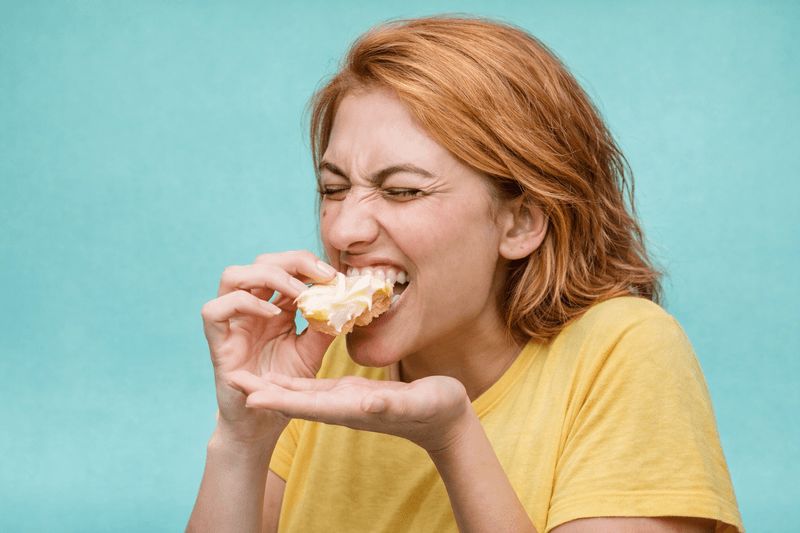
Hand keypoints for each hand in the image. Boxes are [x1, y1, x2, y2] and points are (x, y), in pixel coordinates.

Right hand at [200, 251, 337, 440]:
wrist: (263, 423)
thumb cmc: (284, 388)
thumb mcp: (312, 353)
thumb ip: (324, 326)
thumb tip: (343, 301)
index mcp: (274, 305)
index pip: (286, 267)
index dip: (308, 263)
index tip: (335, 274)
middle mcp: (251, 308)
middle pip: (261, 262)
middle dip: (293, 261)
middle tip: (322, 275)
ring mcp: (232, 322)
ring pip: (233, 276)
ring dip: (268, 275)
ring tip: (298, 293)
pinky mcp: (217, 342)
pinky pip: (214, 310)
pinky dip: (244, 303)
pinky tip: (273, 315)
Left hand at [226, 370, 473, 452]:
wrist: (446, 420)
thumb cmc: (437, 410)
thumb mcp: (417, 403)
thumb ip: (392, 405)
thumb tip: (368, 404)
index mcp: (352, 408)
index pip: (307, 406)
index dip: (276, 400)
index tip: (247, 395)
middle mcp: (342, 407)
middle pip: (294, 401)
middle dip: (263, 392)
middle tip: (231, 379)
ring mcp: (345, 401)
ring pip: (301, 393)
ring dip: (272, 386)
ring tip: (246, 375)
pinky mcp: (352, 393)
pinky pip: (317, 386)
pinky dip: (296, 379)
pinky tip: (282, 374)